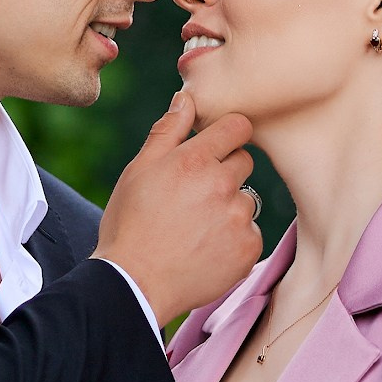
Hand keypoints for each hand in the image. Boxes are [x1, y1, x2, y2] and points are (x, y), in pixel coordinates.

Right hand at [96, 91, 262, 327]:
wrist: (135, 284)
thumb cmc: (131, 224)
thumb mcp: (138, 170)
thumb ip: (168, 131)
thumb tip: (186, 97)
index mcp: (194, 160)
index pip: (238, 127)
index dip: (227, 135)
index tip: (216, 148)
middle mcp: (222, 185)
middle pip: (244, 162)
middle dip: (225, 172)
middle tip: (194, 196)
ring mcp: (238, 219)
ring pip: (246, 200)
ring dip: (229, 208)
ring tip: (197, 227)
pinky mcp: (248, 249)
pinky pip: (250, 233)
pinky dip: (233, 240)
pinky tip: (206, 249)